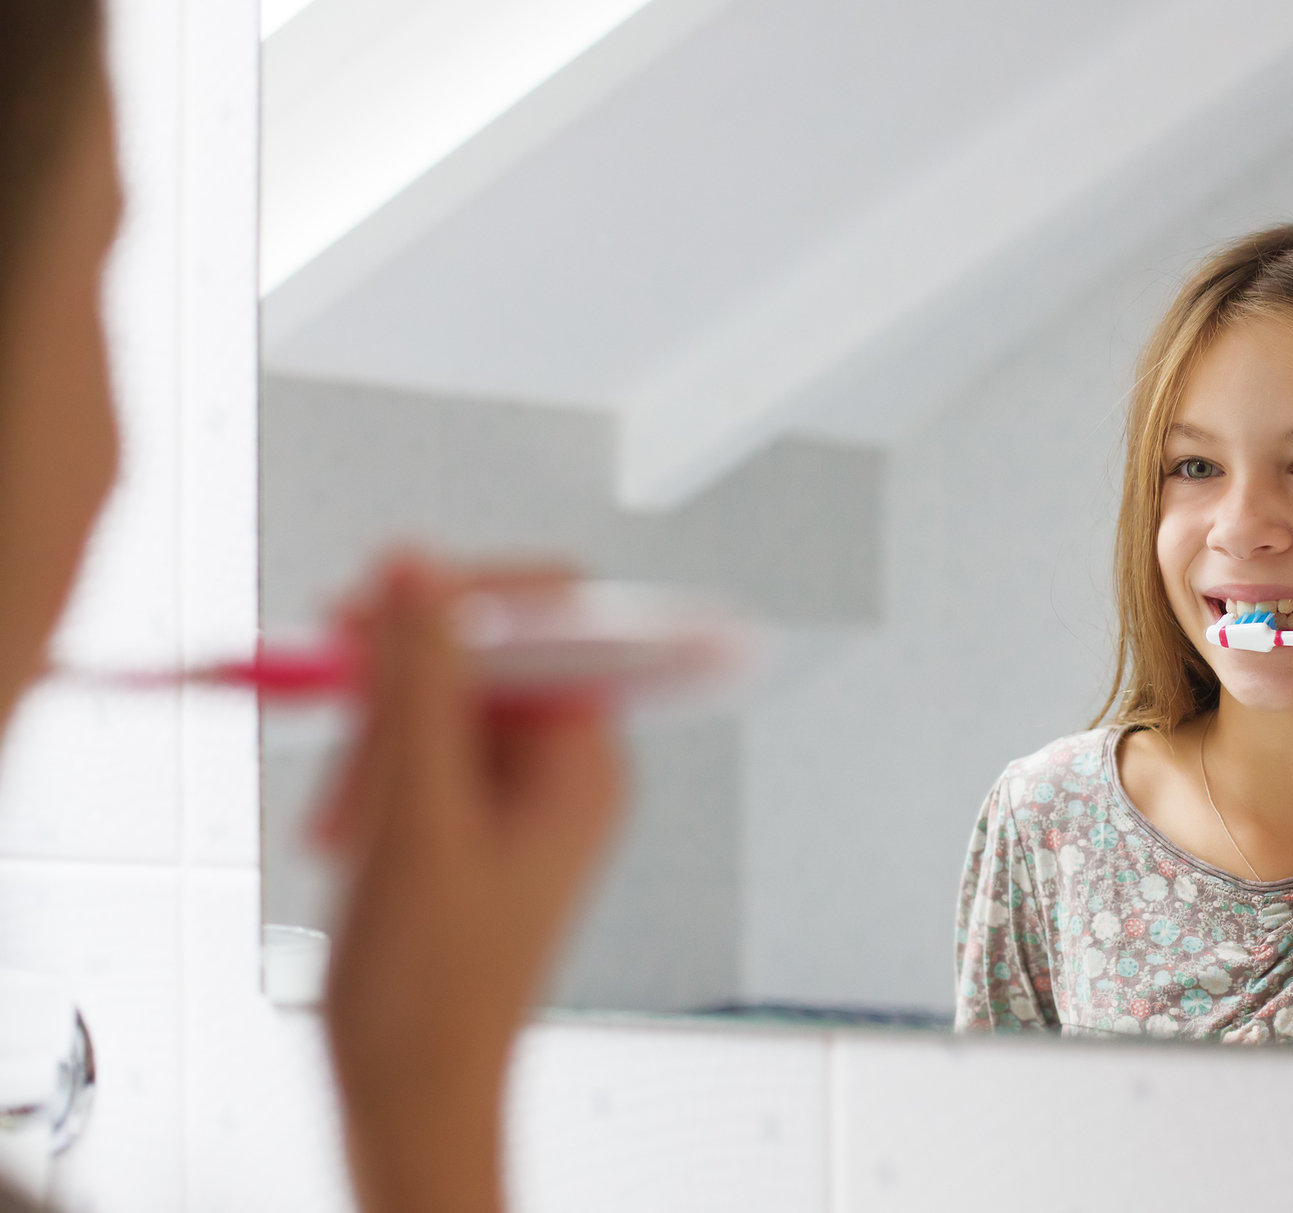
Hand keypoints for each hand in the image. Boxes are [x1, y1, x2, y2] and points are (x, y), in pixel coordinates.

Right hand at [314, 555, 625, 1212]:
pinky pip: (421, 754)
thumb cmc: (431, 993)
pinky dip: (374, 781)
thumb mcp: (416, 817)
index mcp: (587, 759)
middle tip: (335, 710)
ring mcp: (520, 794)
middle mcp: (566, 767)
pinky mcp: (474, 819)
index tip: (373, 612)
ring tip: (344, 826)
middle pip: (482, 653)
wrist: (410, 1096)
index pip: (554, 613)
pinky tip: (350, 839)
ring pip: (438, 703)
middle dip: (398, 689)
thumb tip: (421, 567)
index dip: (463, 595)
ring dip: (374, 745)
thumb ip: (421, 682)